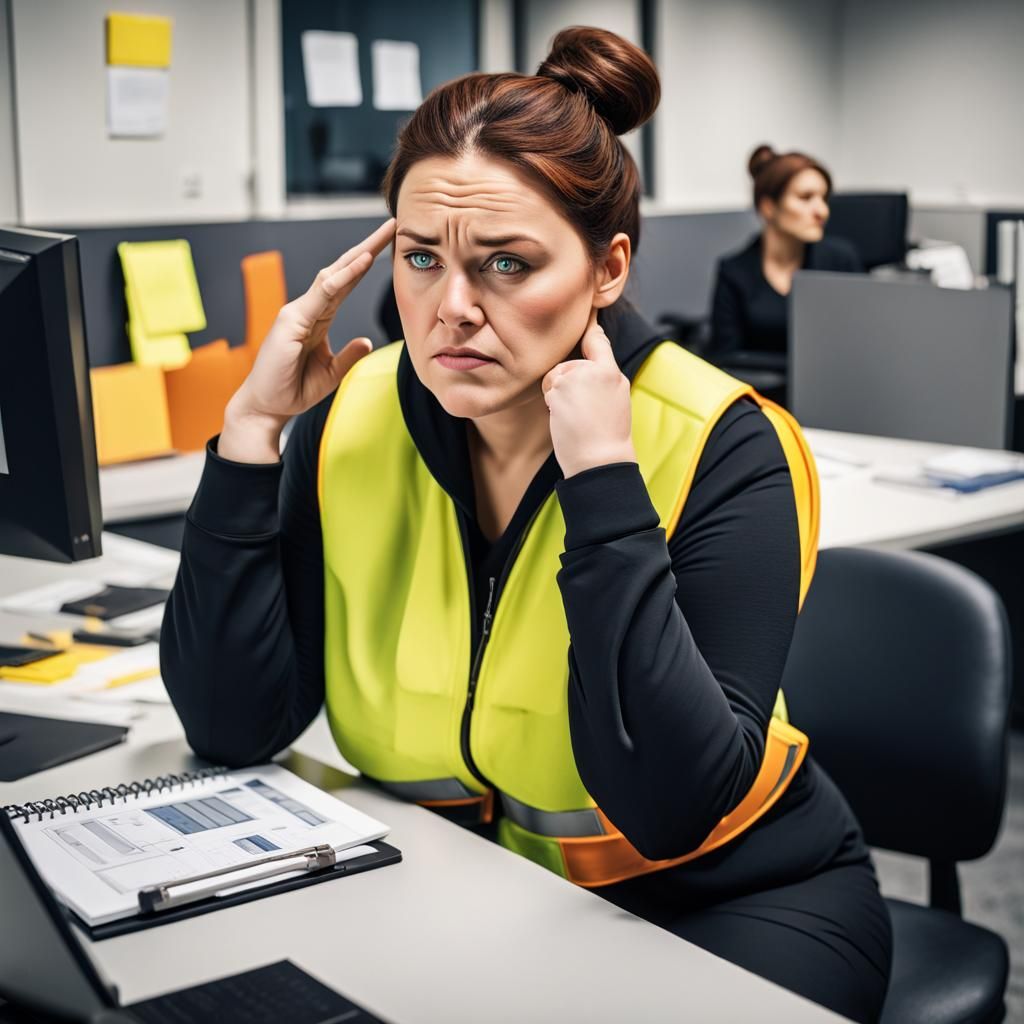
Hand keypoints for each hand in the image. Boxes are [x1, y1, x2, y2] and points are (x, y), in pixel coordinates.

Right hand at [220, 218, 395, 462]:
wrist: (267, 407)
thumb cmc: (293, 388)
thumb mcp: (332, 372)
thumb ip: (349, 355)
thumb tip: (367, 340)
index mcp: (318, 318)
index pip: (346, 284)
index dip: (366, 265)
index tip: (389, 247)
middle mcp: (308, 309)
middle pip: (342, 271)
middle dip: (368, 248)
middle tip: (392, 227)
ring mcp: (299, 312)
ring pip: (333, 275)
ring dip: (359, 254)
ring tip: (383, 236)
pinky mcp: (292, 320)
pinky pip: (323, 294)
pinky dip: (342, 276)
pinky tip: (361, 262)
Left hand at [542, 317, 636, 477]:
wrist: (599, 459)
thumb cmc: (607, 435)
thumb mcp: (616, 398)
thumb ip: (603, 375)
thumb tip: (589, 361)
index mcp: (613, 373)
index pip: (598, 341)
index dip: (590, 326)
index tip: (588, 308)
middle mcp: (595, 370)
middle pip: (569, 364)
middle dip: (568, 383)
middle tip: (585, 410)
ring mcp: (576, 376)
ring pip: (556, 376)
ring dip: (559, 394)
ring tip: (576, 415)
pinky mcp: (559, 387)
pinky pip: (549, 388)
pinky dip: (553, 402)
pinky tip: (567, 418)